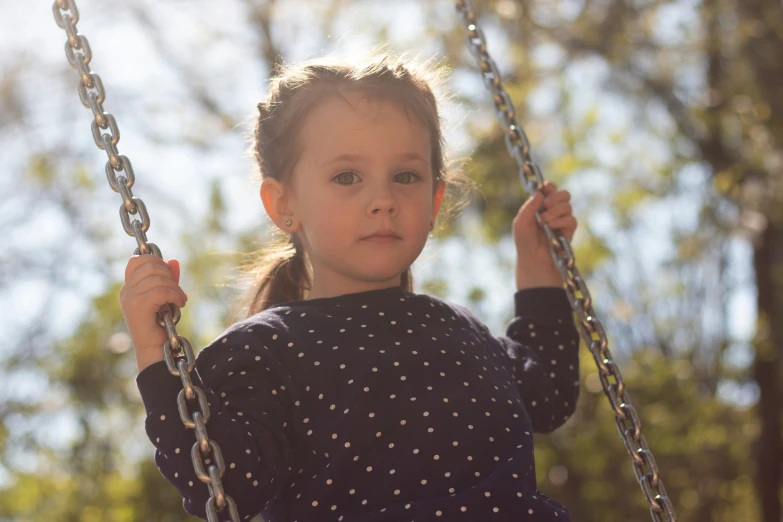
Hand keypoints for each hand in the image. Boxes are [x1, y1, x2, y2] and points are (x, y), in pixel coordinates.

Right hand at [119, 255, 186, 370]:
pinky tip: (179, 304)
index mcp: (129, 287)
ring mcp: (130, 298)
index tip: (168, 274)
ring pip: (158, 278)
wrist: (155, 349)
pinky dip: (175, 295)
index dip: (155, 260)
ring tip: (180, 300)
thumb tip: (174, 261)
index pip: (137, 260)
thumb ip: (168, 279)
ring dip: (175, 288)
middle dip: (169, 275)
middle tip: (177, 290)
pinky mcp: (138, 306)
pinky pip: (161, 291)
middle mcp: (126, 290)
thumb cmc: (160, 324)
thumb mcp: (165, 297)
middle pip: (150, 265)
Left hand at [513, 181, 577, 283]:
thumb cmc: (525, 242)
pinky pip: (571, 219)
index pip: (550, 189)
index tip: (544, 190)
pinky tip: (552, 228)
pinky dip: (561, 221)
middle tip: (546, 205)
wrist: (533, 260)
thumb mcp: (521, 222)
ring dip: (555, 211)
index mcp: (540, 206)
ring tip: (544, 222)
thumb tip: (540, 193)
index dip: (549, 187)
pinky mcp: (569, 231)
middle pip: (564, 194)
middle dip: (555, 196)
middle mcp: (553, 211)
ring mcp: (562, 220)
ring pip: (567, 206)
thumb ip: (529, 206)